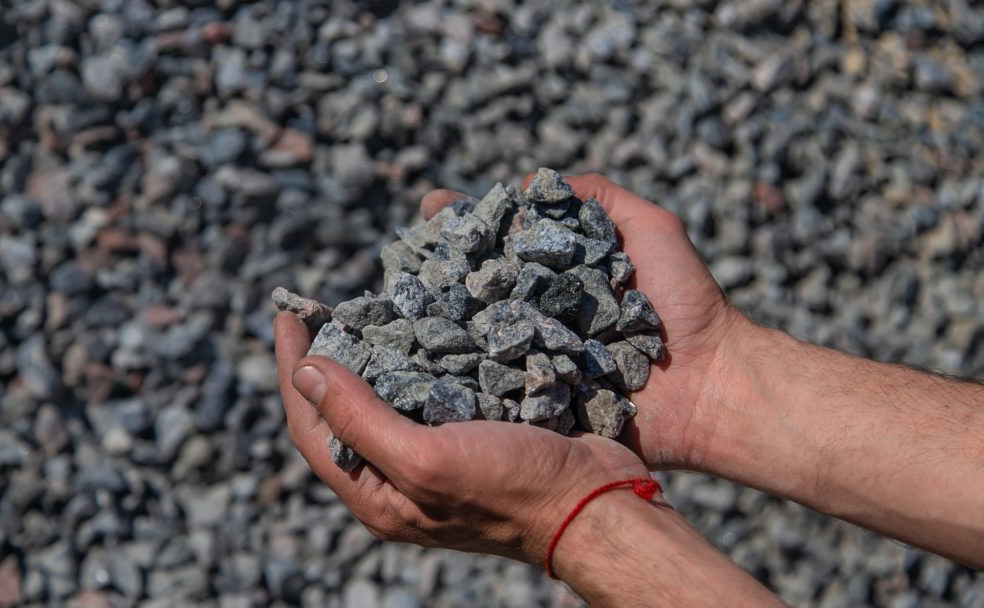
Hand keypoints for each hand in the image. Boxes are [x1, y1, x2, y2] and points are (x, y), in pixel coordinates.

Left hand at [275, 313, 778, 604]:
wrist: (593, 503)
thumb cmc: (510, 487)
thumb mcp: (425, 457)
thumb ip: (359, 418)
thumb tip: (304, 371)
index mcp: (375, 495)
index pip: (308, 427)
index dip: (290, 371)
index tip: (287, 315)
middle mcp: (398, 479)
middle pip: (341, 413)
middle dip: (326, 361)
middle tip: (322, 309)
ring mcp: (436, 457)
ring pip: (386, 398)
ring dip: (372, 355)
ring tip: (366, 308)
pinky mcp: (471, 435)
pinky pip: (429, 392)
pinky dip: (418, 358)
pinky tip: (422, 327)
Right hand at [422, 174, 748, 470]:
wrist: (710, 382)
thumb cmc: (684, 300)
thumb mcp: (649, 227)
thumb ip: (597, 198)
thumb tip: (523, 187)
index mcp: (560, 273)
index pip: (502, 240)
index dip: (465, 222)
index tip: (432, 206)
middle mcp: (539, 313)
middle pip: (477, 285)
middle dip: (436, 268)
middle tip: (398, 255)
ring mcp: (536, 358)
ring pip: (475, 336)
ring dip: (435, 321)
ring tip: (396, 302)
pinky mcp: (538, 401)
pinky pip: (493, 388)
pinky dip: (457, 378)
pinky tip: (417, 362)